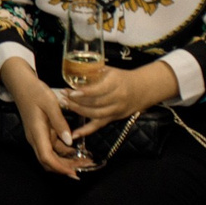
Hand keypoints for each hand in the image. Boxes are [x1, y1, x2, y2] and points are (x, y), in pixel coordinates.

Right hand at [6, 62, 92, 178]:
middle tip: (85, 167)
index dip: (60, 168)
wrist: (21, 84)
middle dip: (66, 168)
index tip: (74, 173)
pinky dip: (64, 152)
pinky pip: (53, 148)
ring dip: (66, 161)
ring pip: (51, 156)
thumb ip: (60, 123)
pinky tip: (76, 150)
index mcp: (37, 132)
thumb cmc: (35, 92)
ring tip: (84, 160)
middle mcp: (35, 138)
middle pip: (49, 162)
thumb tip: (69, 141)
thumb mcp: (50, 104)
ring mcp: (38, 137)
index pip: (47, 157)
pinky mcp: (41, 133)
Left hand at [60, 58, 180, 142]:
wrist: (142, 89)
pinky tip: (74, 134)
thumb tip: (72, 70)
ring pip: (95, 115)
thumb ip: (93, 71)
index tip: (70, 91)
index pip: (98, 90)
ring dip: (78, 111)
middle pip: (94, 104)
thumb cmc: (122, 77)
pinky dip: (86, 131)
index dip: (83, 93)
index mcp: (116, 83)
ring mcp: (116, 110)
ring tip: (65, 105)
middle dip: (76, 101)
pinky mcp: (113, 118)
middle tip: (63, 96)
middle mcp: (117, 98)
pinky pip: (98, 126)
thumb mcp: (110, 70)